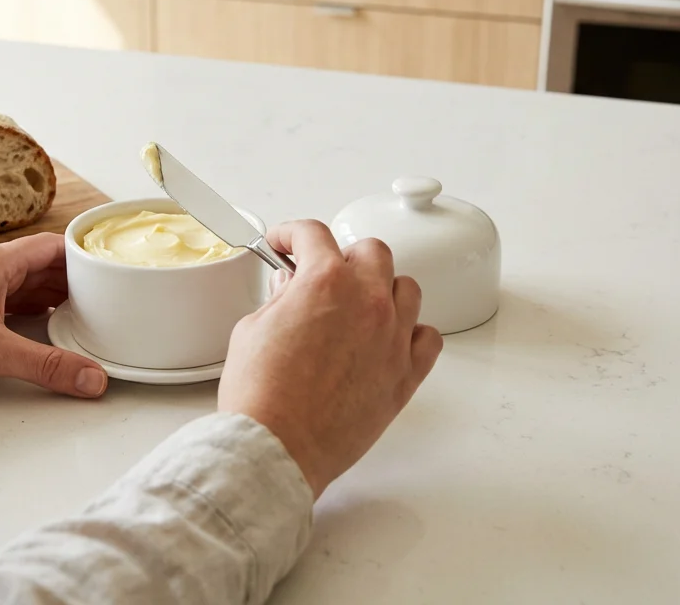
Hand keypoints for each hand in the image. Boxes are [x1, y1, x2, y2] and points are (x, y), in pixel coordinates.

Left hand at [0, 233, 107, 397]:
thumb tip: (90, 377)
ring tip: (82, 313)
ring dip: (51, 298)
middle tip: (107, 297)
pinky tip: (39, 330)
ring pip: (24, 286)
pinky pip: (6, 305)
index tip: (113, 268)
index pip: (55, 247)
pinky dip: (28, 314)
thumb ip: (46, 365)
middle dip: (75, 281)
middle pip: (42, 267)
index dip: (86, 256)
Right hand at [218, 220, 442, 496]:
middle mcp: (367, 302)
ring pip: (406, 288)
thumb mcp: (251, 330)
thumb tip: (289, 290)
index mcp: (325, 282)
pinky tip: (390, 337)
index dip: (292, 234)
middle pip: (371, 251)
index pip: (314, 234)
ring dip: (382, 288)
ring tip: (359, 304)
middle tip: (323, 273)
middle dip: (343, 256)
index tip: (287, 243)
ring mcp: (392, 337)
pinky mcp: (406, 374)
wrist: (279, 446)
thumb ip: (278, 300)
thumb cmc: (262, 397)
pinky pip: (428, 337)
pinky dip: (411, 332)